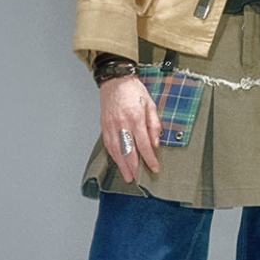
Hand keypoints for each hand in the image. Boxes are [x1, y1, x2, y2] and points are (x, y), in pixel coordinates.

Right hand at [99, 68, 163, 182]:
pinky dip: (113, 156)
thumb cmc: (133, 90)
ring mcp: (111, 126)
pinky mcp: (104, 126)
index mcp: (136, 118)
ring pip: (117, 151)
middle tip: (138, 179)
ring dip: (122, 166)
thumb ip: (154, 124)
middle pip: (128, 151)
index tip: (154, 168)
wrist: (115, 80)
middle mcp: (122, 124)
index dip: (149, 159)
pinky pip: (108, 145)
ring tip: (127, 177)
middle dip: (134, 167)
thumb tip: (155, 143)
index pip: (144, 144)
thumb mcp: (150, 104)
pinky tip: (118, 162)